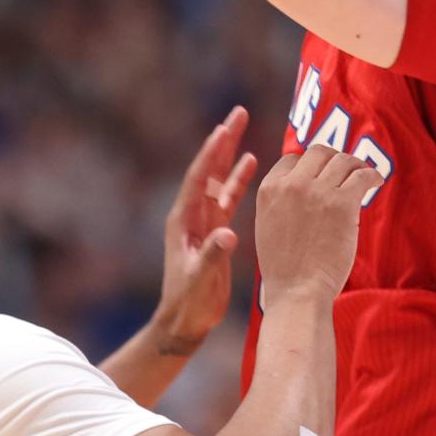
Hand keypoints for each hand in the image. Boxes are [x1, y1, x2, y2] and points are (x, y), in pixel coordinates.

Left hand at [154, 107, 257, 352]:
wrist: (185, 322)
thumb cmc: (189, 303)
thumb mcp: (200, 280)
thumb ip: (213, 256)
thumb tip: (228, 235)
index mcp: (184, 221)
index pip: (198, 179)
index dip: (211, 155)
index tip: (223, 130)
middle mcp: (192, 214)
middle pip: (208, 169)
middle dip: (222, 142)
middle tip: (236, 113)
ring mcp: (204, 221)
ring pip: (219, 179)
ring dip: (230, 154)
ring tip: (241, 126)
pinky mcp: (216, 230)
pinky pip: (228, 197)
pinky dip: (239, 180)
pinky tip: (251, 162)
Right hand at [255, 147, 381, 302]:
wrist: (297, 290)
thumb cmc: (285, 268)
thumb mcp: (267, 225)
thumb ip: (280, 201)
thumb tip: (302, 187)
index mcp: (269, 188)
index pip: (292, 158)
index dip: (309, 165)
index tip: (322, 174)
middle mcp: (292, 183)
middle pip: (319, 152)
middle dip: (333, 158)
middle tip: (345, 170)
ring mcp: (317, 191)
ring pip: (342, 160)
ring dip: (355, 165)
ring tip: (363, 176)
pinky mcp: (342, 203)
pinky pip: (362, 175)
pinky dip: (372, 175)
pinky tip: (376, 182)